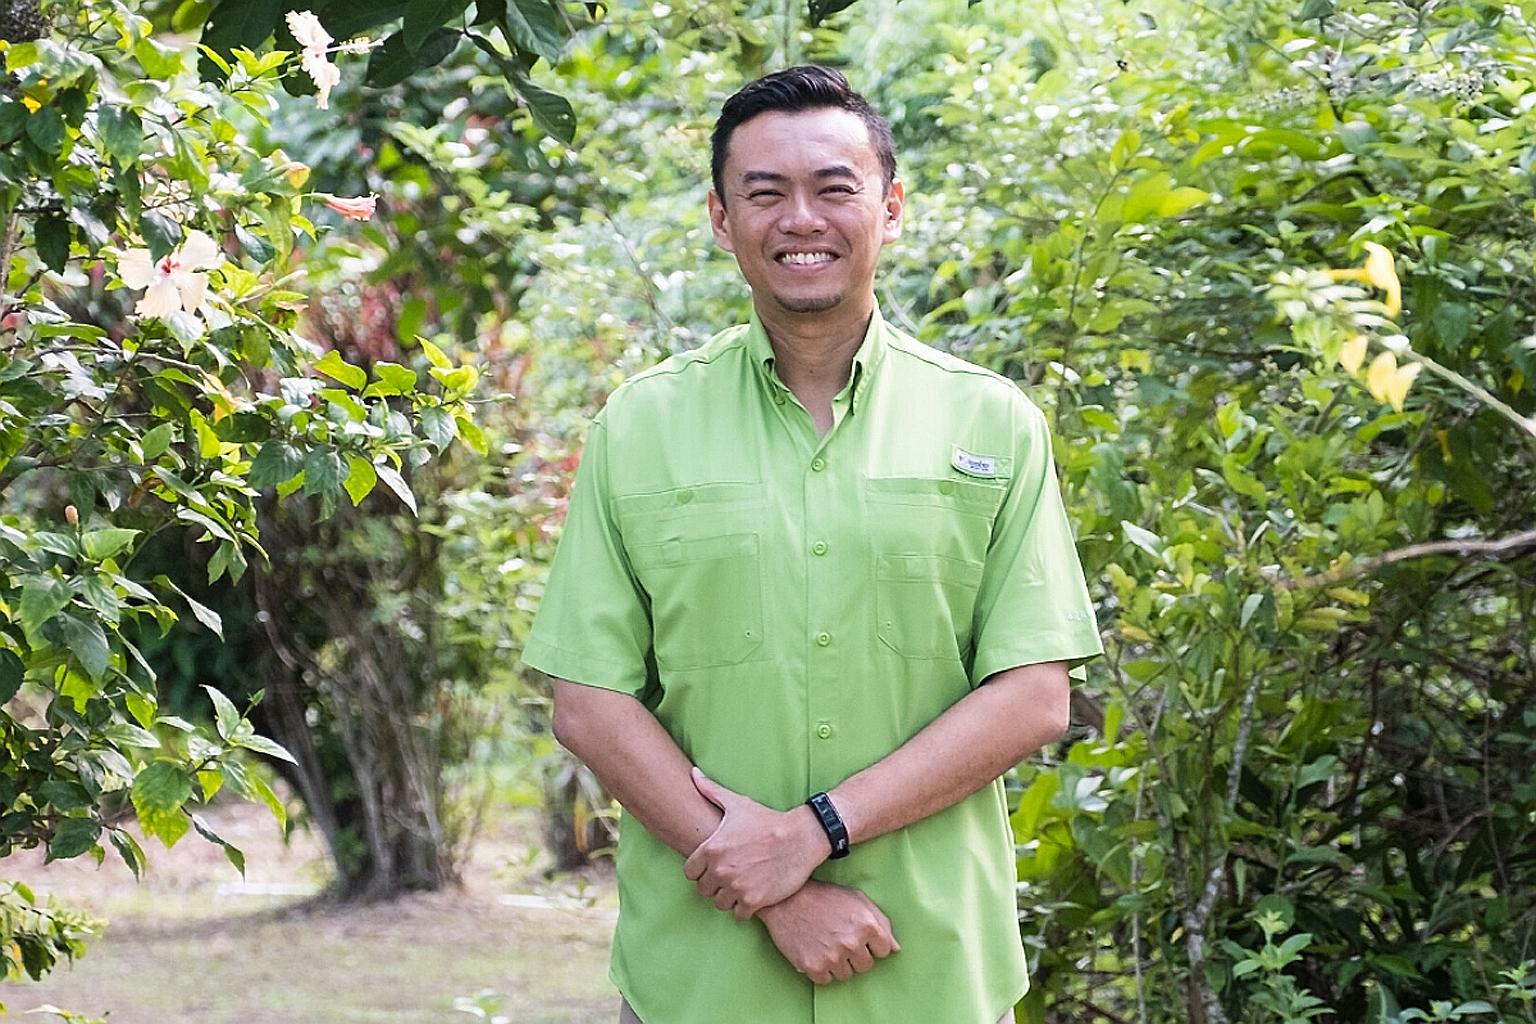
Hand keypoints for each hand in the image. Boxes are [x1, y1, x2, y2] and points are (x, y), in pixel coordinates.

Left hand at [682, 768, 827, 919]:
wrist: (801, 837)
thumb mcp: (737, 803)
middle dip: (714, 884)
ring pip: (720, 904)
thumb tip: (693, 773)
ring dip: (729, 897)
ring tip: (741, 886)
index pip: (690, 872)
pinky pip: (738, 914)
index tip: (714, 865)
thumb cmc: (767, 820)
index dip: (701, 870)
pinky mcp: (754, 901)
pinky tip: (753, 895)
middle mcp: (720, 870)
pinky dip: (744, 908)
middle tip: (730, 876)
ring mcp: (737, 887)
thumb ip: (710, 790)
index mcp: (711, 849)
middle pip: (704, 890)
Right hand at [758, 880, 899, 983]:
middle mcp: (852, 942)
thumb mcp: (857, 899)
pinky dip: (822, 969)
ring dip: (839, 963)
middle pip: (866, 966)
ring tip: (827, 944)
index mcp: (867, 925)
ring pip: (847, 975)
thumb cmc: (824, 897)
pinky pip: (826, 980)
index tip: (859, 936)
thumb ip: (881, 923)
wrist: (787, 900)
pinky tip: (816, 951)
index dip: (872, 943)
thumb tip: (895, 948)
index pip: (884, 951)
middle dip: (856, 955)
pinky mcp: (813, 966)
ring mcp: (832, 956)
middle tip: (840, 939)